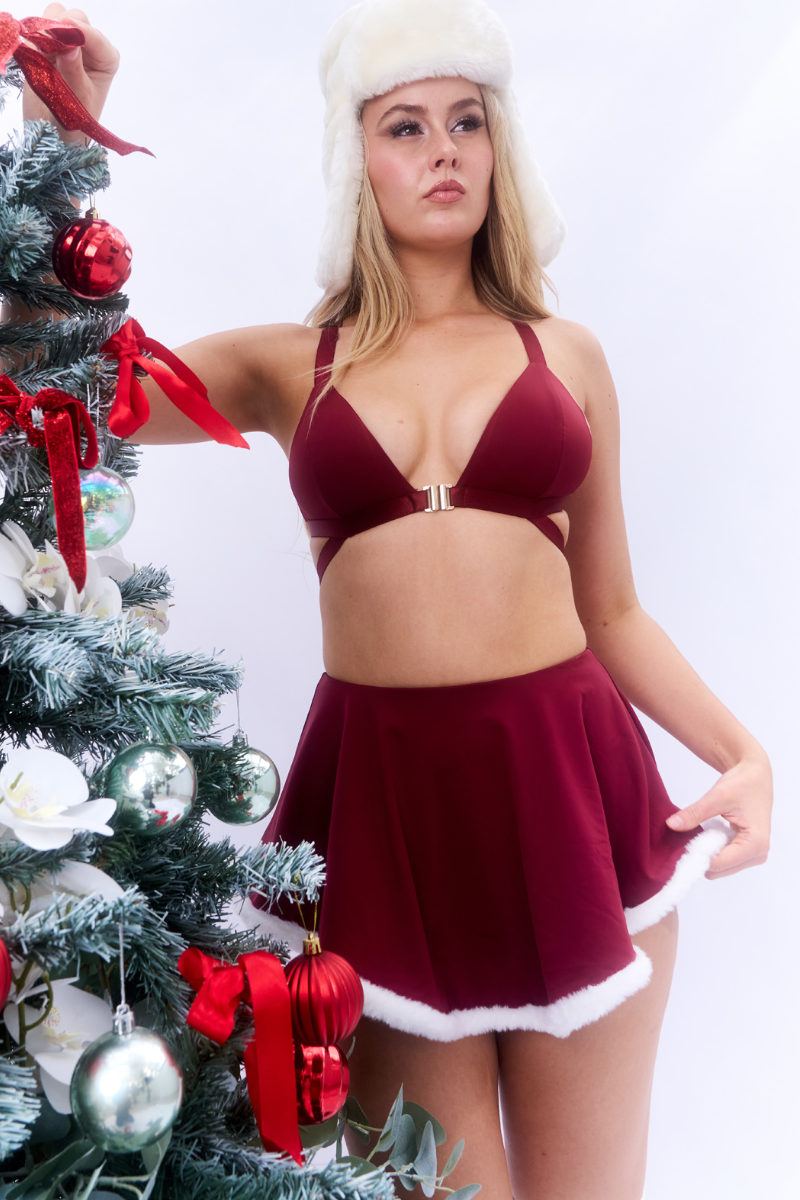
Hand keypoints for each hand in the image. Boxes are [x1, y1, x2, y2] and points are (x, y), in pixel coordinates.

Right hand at [22, 5, 119, 137]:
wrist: (56, 133)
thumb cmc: (76, 121)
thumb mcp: (79, 100)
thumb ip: (74, 72)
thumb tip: (70, 46)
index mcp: (106, 59)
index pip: (93, 35)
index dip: (78, 31)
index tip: (63, 31)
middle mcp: (89, 47)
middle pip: (75, 18)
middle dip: (61, 28)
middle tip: (49, 47)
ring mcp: (67, 44)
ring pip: (55, 17)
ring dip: (46, 30)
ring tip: (42, 54)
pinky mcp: (47, 47)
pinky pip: (37, 29)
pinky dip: (33, 37)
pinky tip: (35, 55)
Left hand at [666, 751, 772, 878]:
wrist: (755, 775)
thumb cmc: (741, 784)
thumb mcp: (716, 797)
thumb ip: (695, 814)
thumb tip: (671, 825)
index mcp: (756, 844)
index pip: (720, 863)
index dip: (698, 856)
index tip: (681, 845)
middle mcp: (758, 854)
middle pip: (720, 869)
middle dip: (703, 855)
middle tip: (691, 836)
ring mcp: (754, 855)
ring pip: (721, 867)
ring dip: (708, 853)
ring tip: (704, 832)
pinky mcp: (748, 852)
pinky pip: (725, 860)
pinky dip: (713, 850)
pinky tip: (710, 834)